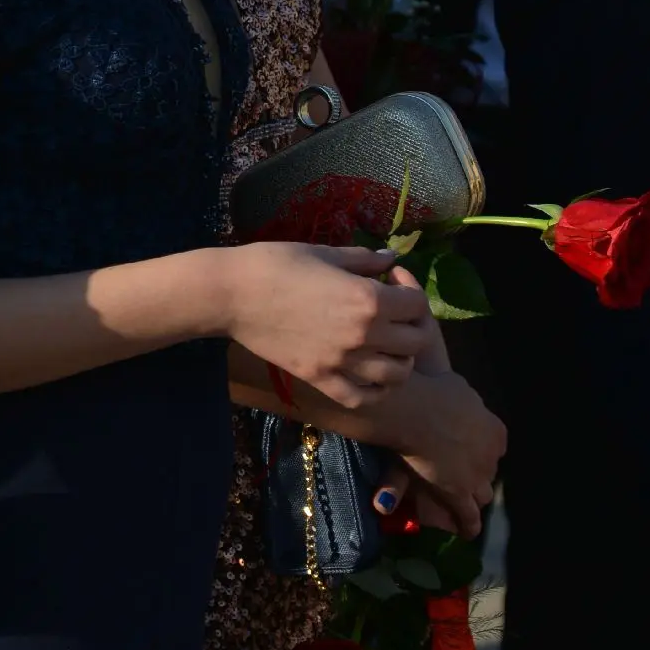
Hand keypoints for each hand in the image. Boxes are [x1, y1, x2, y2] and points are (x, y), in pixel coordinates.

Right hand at [227, 242, 432, 410]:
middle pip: (415, 342)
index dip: (412, 292)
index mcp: (367, 298)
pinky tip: (366, 372)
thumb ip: (363, 260)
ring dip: (399, 359)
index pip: (418, 305)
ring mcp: (342, 362)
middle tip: (393, 314)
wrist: (232, 295)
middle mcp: (363, 334)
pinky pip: (361, 396)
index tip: (393, 284)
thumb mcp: (324, 253)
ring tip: (384, 344)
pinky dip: (373, 389)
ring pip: (396, 375)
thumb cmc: (276, 263)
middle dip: (411, 325)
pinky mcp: (320, 379)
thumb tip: (391, 259)